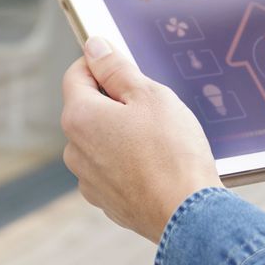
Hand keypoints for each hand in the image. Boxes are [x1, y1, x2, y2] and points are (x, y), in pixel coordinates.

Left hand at [61, 38, 221, 242]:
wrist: (189, 217)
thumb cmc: (173, 153)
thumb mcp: (149, 95)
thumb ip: (116, 68)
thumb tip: (94, 47)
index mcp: (80, 118)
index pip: (77, 74)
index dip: (101, 63)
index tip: (125, 66)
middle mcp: (75, 150)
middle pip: (89, 108)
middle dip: (116, 101)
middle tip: (153, 107)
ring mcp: (89, 180)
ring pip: (101, 141)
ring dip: (122, 133)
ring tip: (159, 140)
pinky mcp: (106, 201)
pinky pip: (112, 169)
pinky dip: (129, 162)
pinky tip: (157, 165)